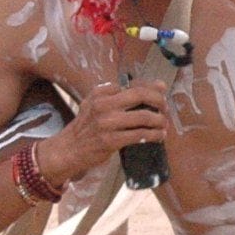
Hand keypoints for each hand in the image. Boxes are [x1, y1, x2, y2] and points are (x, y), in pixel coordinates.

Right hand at [36, 77, 170, 180]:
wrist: (68, 149)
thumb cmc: (86, 126)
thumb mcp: (94, 103)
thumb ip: (116, 94)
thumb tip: (151, 86)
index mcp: (101, 93)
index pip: (133, 85)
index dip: (151, 88)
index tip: (161, 92)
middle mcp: (104, 104)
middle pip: (140, 95)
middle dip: (158, 100)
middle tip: (165, 107)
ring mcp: (107, 123)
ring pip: (143, 117)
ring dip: (159, 120)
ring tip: (164, 124)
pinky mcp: (111, 140)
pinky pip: (139, 135)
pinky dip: (153, 135)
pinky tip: (159, 136)